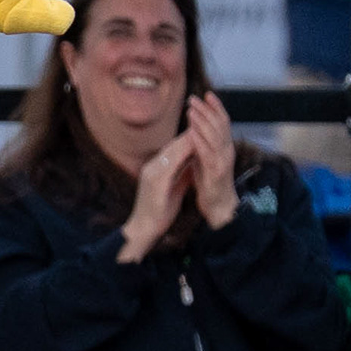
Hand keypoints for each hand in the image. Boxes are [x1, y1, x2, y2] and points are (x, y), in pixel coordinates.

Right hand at [119, 133, 194, 261]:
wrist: (142, 230)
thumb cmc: (159, 211)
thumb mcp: (174, 188)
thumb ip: (183, 174)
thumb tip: (195, 162)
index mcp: (157, 168)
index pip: (175, 148)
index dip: (190, 136)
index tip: (206, 127)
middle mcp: (153, 166)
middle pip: (174, 145)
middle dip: (191, 132)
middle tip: (207, 120)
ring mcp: (152, 173)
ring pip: (172, 150)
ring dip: (187, 138)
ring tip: (203, 127)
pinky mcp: (155, 181)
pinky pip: (170, 163)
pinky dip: (182, 154)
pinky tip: (194, 149)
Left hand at [183, 94, 238, 225]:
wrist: (220, 207)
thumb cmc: (211, 183)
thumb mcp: (205, 158)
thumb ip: (202, 144)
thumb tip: (194, 127)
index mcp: (224, 146)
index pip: (222, 121)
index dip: (215, 107)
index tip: (206, 94)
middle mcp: (226, 151)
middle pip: (219, 124)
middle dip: (206, 109)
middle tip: (193, 98)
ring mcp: (223, 161)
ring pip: (215, 136)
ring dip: (202, 121)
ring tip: (190, 110)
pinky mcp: (216, 173)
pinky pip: (208, 154)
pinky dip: (200, 141)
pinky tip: (191, 132)